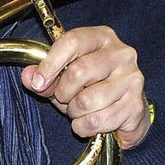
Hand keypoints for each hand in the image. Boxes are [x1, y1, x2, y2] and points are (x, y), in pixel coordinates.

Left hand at [21, 26, 148, 149]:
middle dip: (63, 93)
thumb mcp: (65, 77)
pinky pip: (97, 120)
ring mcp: (132, 78)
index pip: (72, 41)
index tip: (39, 81)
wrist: (129, 111)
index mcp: (102, 37)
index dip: (50, 63)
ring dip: (75, 112)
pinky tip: (90, 122)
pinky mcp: (135, 104)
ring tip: (79, 110)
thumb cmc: (95, 87)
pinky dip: (85, 127)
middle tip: (65, 99)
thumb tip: (28, 77)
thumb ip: (45, 76)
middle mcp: (121, 54)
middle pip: (78, 72)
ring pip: (87, 100)